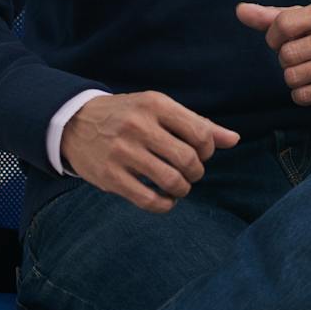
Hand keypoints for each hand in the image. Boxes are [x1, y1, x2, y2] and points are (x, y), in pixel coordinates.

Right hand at [61, 92, 239, 212]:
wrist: (75, 123)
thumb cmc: (129, 115)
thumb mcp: (160, 109)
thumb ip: (197, 124)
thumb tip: (235, 140)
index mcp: (156, 104)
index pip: (200, 132)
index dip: (209, 149)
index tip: (201, 153)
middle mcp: (139, 126)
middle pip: (188, 159)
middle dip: (197, 171)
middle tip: (191, 172)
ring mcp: (122, 152)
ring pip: (170, 180)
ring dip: (183, 189)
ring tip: (180, 186)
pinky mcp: (109, 176)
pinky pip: (147, 199)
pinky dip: (165, 204)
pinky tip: (166, 199)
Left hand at [236, 0, 310, 107]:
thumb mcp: (307, 18)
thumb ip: (272, 16)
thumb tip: (240, 10)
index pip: (284, 24)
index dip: (274, 37)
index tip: (282, 40)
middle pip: (286, 54)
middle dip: (286, 58)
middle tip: (299, 56)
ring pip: (292, 77)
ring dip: (293, 76)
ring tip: (307, 69)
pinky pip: (302, 96)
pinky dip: (301, 93)